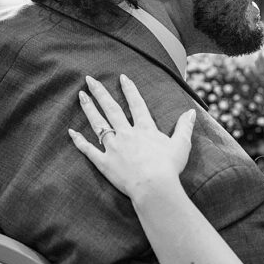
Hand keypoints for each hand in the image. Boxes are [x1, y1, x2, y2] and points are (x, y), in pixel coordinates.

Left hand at [68, 74, 195, 203]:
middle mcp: (126, 134)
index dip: (130, 90)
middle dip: (100, 92)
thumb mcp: (181, 145)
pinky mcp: (105, 163)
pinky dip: (79, 141)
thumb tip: (192, 112)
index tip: (122, 78)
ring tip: (81, 96)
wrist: (154, 186)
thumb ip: (185, 127)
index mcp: (144, 129)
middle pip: (111, 109)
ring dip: (89, 109)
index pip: (136, 104)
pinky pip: (89, 150)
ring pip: (98, 124)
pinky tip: (71, 132)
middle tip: (90, 79)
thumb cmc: (169, 168)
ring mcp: (113, 147)